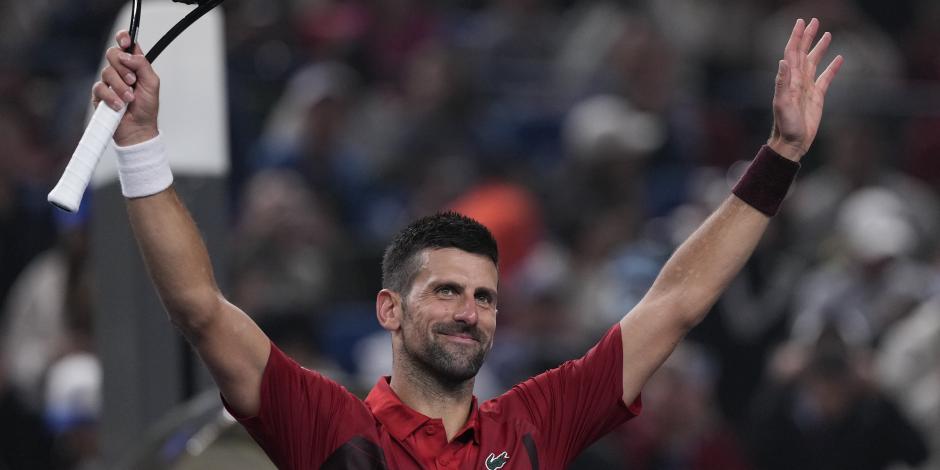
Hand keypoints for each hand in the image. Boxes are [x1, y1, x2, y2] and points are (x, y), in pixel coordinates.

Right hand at [92, 30, 160, 145]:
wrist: (138, 129)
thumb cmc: (146, 108)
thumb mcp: (152, 84)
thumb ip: (142, 65)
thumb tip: (127, 54)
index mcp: (134, 65)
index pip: (126, 45)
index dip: (123, 38)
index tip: (125, 41)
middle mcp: (120, 71)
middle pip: (112, 54)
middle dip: (123, 68)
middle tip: (132, 81)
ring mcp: (109, 82)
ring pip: (107, 72)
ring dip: (120, 86)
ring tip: (130, 98)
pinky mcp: (100, 94)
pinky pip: (100, 88)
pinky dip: (111, 97)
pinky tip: (119, 105)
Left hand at [768, 18, 842, 160]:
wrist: (792, 142)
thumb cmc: (785, 125)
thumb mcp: (782, 104)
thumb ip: (782, 82)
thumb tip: (783, 61)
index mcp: (789, 79)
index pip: (792, 53)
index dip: (796, 37)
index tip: (801, 22)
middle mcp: (798, 80)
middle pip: (803, 53)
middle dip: (808, 37)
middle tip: (814, 21)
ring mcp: (808, 87)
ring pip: (815, 62)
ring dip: (819, 48)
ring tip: (826, 34)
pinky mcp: (817, 97)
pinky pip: (826, 78)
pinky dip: (833, 67)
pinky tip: (840, 58)